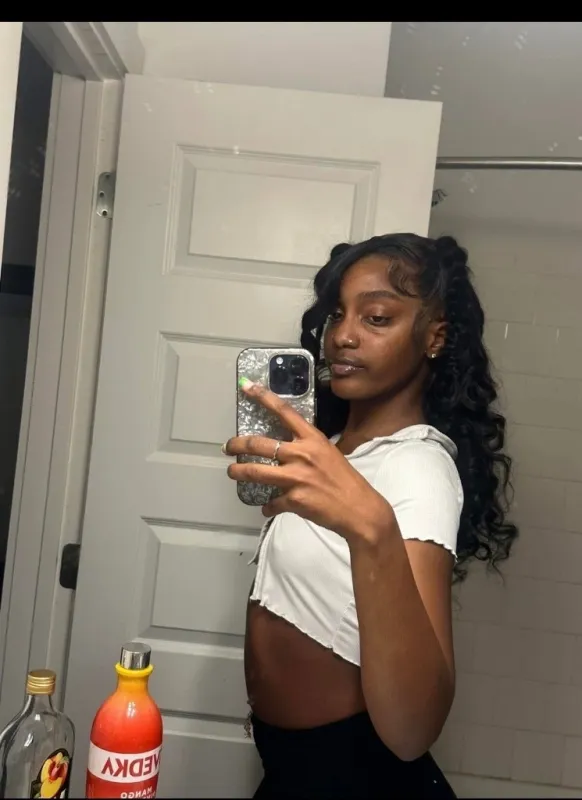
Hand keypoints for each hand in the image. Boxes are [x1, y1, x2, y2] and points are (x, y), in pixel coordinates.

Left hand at [224, 378, 393, 543]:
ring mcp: (296, 477)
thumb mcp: (328, 453)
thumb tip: (288, 449)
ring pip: (255, 472)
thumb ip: (307, 448)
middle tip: (228, 446)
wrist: (359, 509)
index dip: (263, 397)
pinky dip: (267, 506)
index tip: (246, 386)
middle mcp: (302, 454)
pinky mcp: (294, 499)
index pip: (284, 411)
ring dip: (238, 472)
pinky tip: (267, 508)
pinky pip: (272, 502)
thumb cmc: (345, 480)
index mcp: (312, 439)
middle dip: (237, 444)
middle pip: (259, 444)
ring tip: (232, 471)